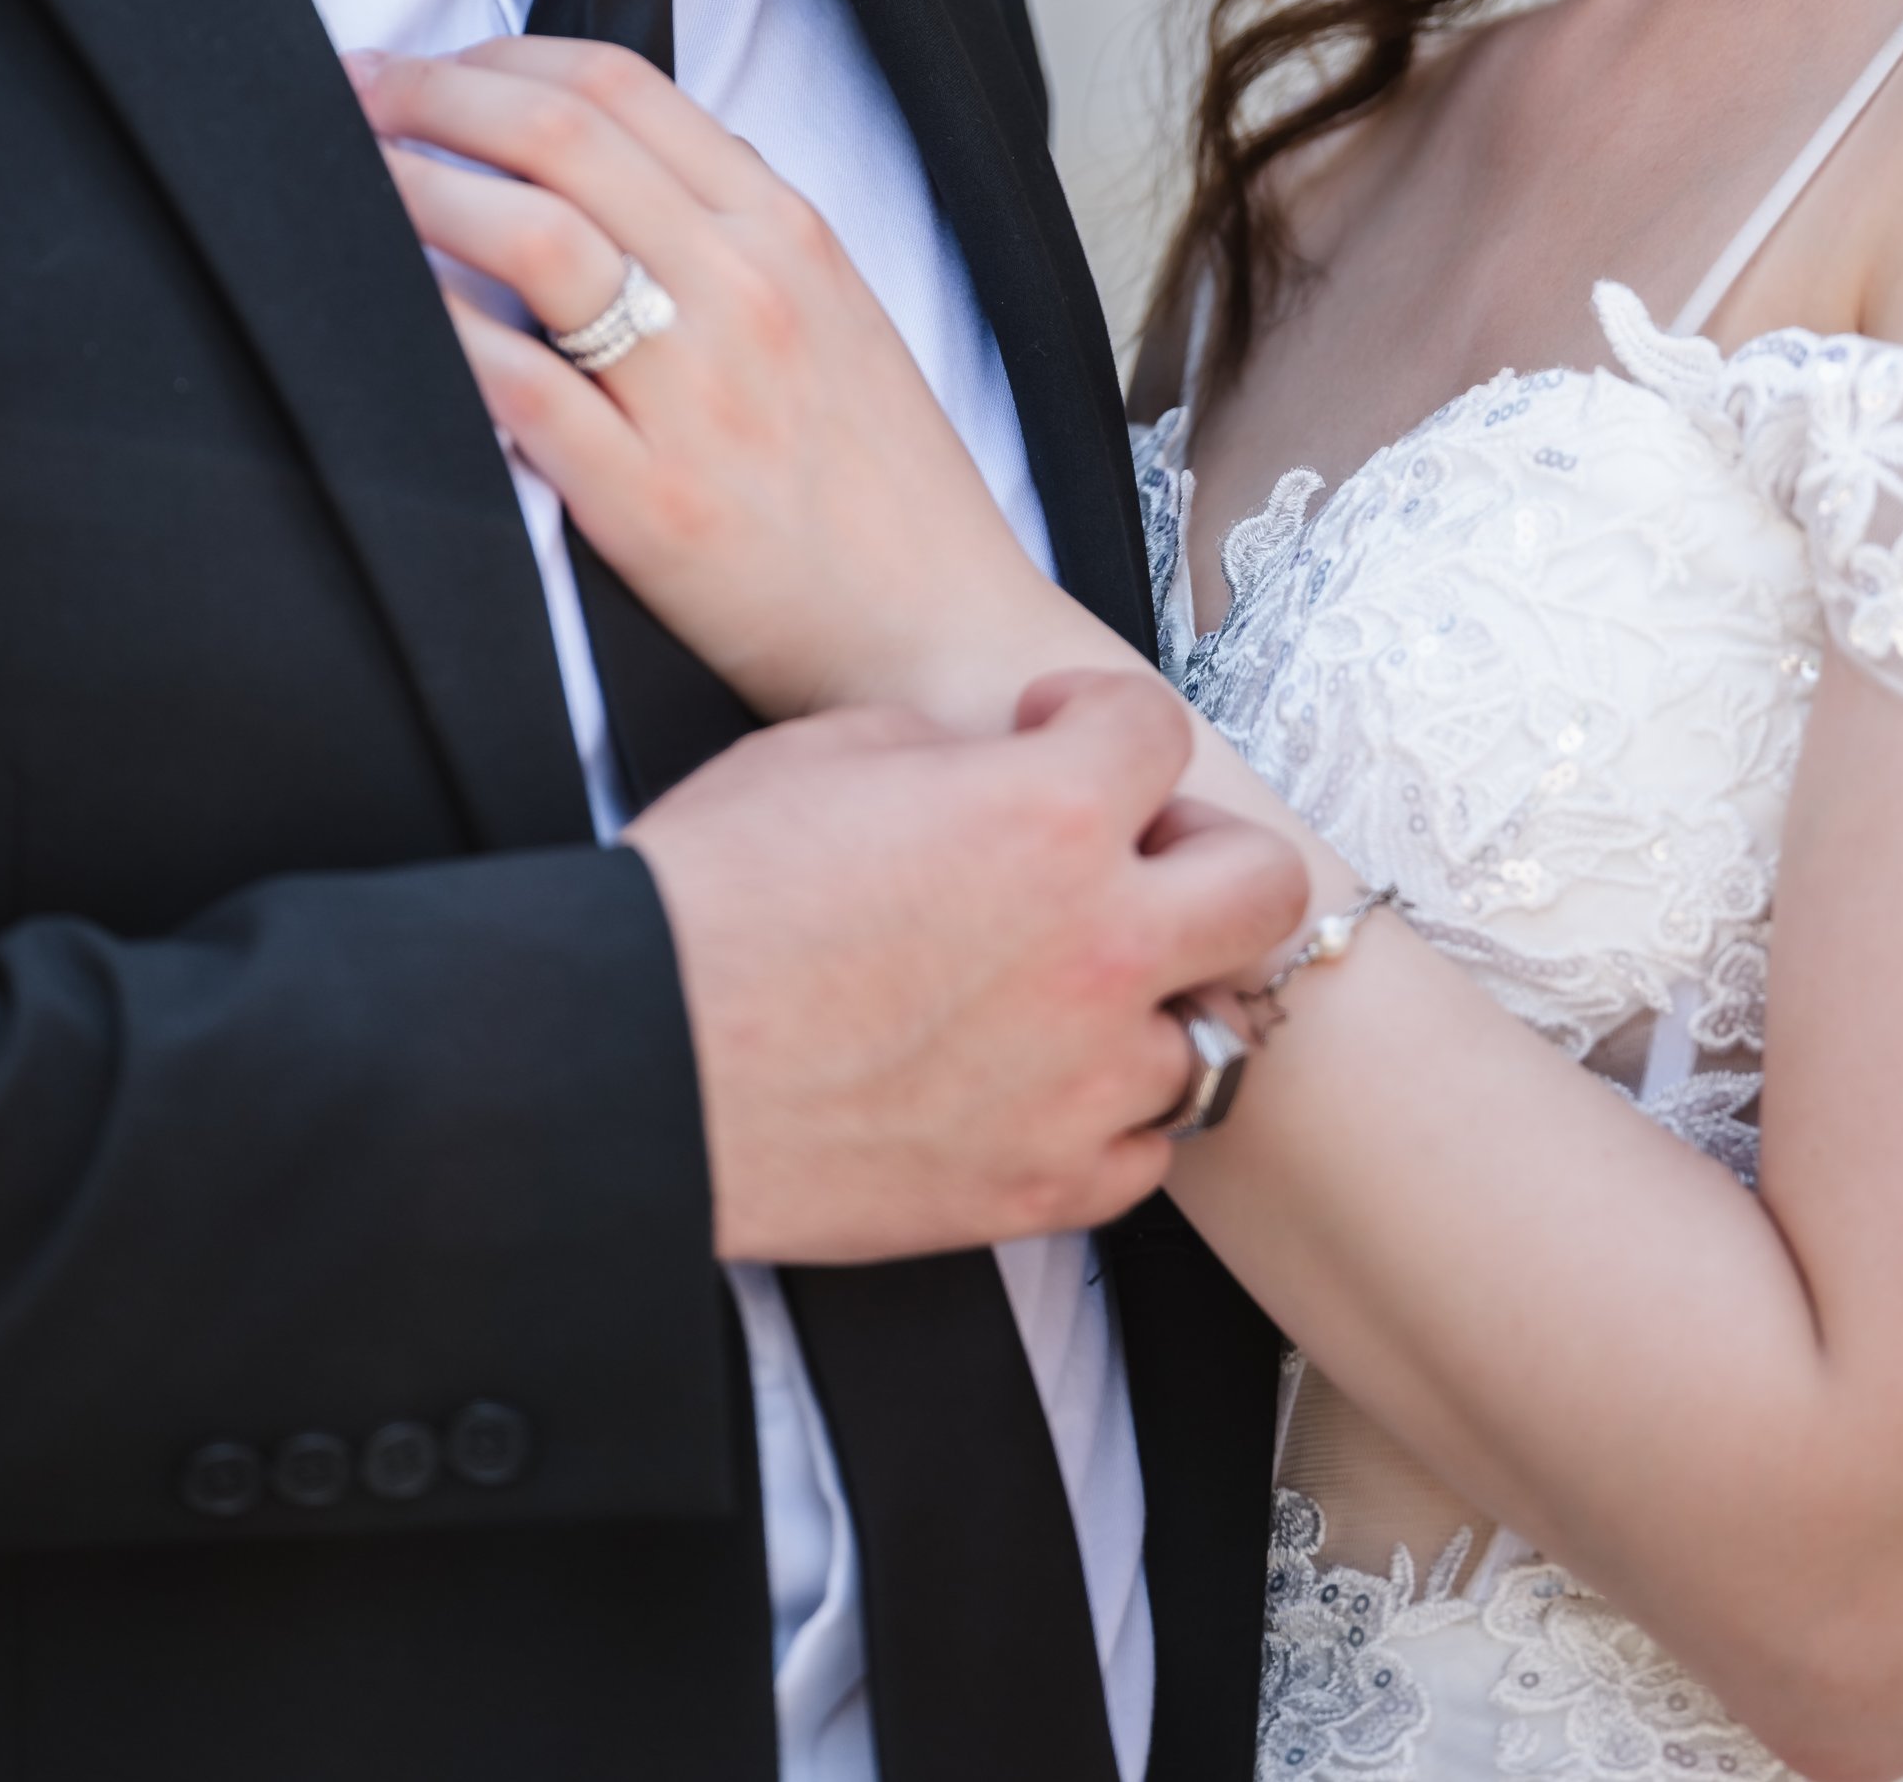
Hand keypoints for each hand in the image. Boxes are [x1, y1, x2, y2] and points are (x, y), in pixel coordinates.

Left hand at [352, 39, 1057, 723]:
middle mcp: (747, 289)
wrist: (943, 634)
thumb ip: (738, 231)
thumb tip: (617, 162)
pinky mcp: (650, 501)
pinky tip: (392, 307)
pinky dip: (437, 329)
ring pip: (530, 238)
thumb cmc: (883, 484)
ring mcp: (698, 393)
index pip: (622, 87)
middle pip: (559, 135)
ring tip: (353, 182)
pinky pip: (515, 387)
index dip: (498, 56)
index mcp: (788, 233)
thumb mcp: (841, 312)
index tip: (430, 65)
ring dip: (416, 188)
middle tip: (357, 97)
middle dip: (430, 96)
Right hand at [626, 669, 1310, 1259]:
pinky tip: (1036, 1078)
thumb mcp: (828, 750)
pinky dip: (1104, 1112)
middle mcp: (1097, 945)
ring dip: (1147, 996)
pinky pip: (1143, 1149)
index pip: (1161, 727)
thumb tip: (997, 763)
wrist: (636, 1059)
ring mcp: (1082, 1080)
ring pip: (1208, 1032)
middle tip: (1122, 857)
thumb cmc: (708, 898)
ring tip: (1062, 984)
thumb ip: (957, 747)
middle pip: (1265, 886)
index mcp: (1049, 813)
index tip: (1056, 732)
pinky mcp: (1042, 1186)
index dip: (1099, 717)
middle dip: (1200, 853)